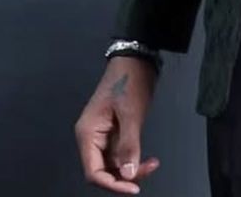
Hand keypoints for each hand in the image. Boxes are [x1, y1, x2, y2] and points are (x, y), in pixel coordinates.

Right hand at [74, 57, 159, 192]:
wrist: (137, 58)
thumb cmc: (129, 81)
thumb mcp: (131, 114)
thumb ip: (128, 145)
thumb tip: (127, 174)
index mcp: (88, 133)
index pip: (93, 171)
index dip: (111, 184)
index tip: (132, 188)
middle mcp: (92, 137)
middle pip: (103, 170)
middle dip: (125, 176)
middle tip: (148, 170)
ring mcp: (104, 135)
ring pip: (114, 164)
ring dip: (131, 169)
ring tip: (152, 163)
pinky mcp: (116, 131)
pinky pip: (121, 154)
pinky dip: (133, 159)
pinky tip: (148, 158)